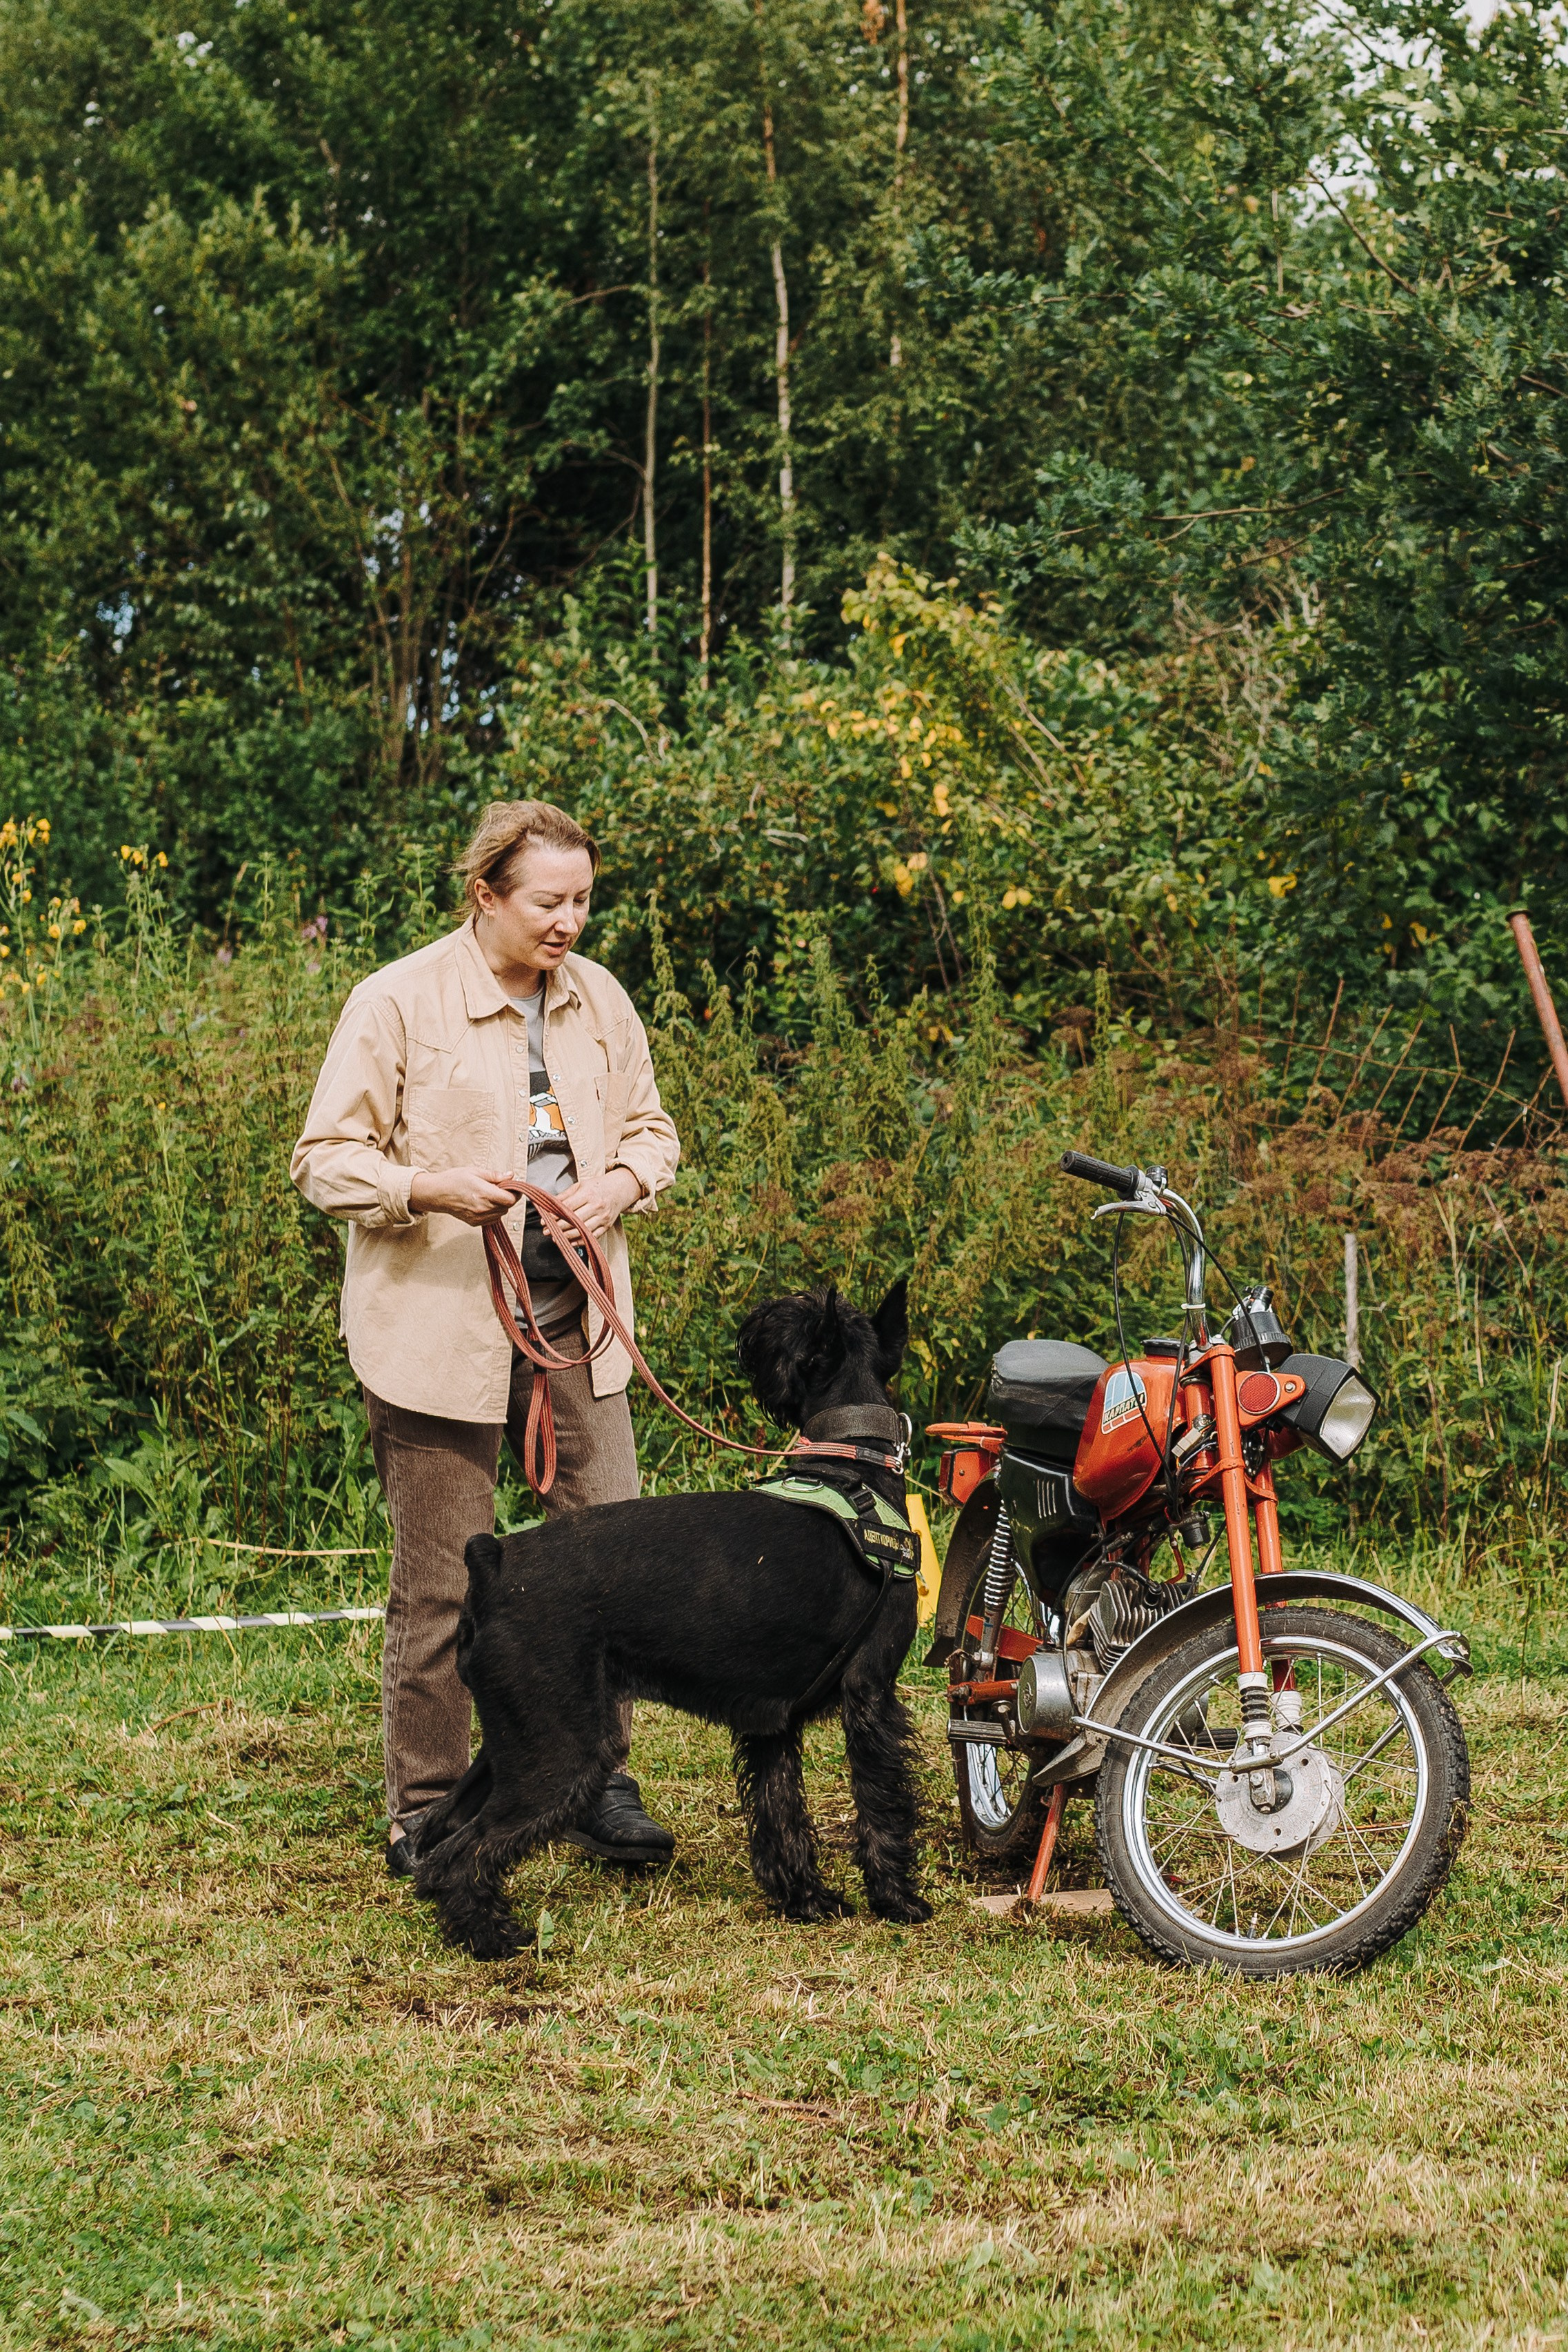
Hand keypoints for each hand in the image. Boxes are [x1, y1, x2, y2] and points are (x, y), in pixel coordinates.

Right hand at [408, 1166, 524, 1225]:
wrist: (437, 1193)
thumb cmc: (453, 1180)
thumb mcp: (475, 1171)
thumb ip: (495, 1176)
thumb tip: (510, 1176)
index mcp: (484, 1193)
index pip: (511, 1199)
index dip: (515, 1193)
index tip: (513, 1187)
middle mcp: (482, 1208)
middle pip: (507, 1206)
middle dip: (507, 1197)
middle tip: (498, 1188)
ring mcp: (478, 1217)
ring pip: (501, 1213)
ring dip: (500, 1205)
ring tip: (489, 1195)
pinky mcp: (475, 1223)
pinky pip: (492, 1219)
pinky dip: (493, 1212)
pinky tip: (484, 1203)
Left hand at [553, 1168, 641, 1239]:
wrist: (619, 1190)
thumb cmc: (597, 1187)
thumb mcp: (580, 1185)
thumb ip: (565, 1195)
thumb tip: (548, 1204)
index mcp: (589, 1193)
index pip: (568, 1206)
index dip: (555, 1214)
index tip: (545, 1219)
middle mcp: (597, 1206)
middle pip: (574, 1220)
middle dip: (558, 1227)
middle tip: (546, 1230)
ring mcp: (603, 1217)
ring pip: (583, 1231)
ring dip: (567, 1236)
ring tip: (555, 1237)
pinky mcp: (607, 1226)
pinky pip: (592, 1237)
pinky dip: (579, 1241)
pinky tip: (569, 1241)